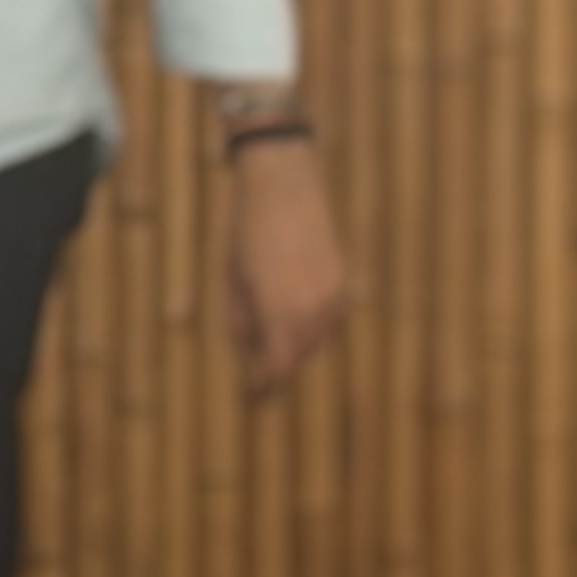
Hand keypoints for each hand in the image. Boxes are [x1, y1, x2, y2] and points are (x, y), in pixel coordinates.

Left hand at [223, 135, 348, 393]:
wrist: (283, 185)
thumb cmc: (246, 230)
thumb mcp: (232, 278)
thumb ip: (240, 322)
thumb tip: (247, 354)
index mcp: (281, 312)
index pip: (280, 367)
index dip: (267, 381)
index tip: (254, 391)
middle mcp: (314, 311)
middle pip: (300, 355)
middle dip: (280, 360)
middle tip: (259, 358)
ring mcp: (334, 296)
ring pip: (319, 338)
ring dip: (298, 339)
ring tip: (272, 320)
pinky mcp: (343, 281)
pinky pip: (331, 317)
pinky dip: (314, 320)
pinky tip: (294, 301)